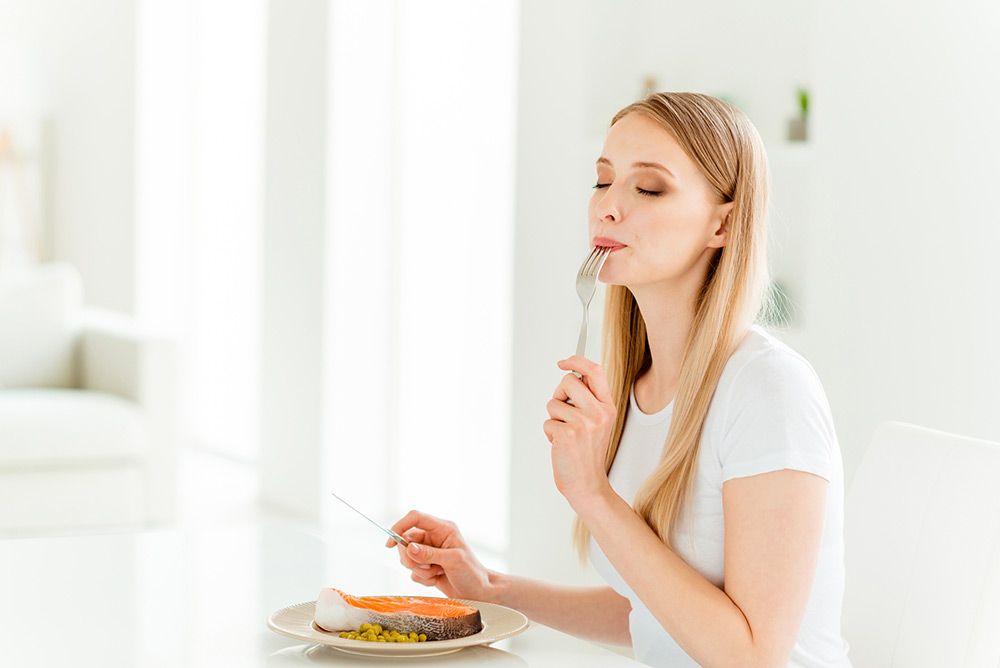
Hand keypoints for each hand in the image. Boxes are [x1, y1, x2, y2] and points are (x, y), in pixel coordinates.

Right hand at [385, 510, 494, 601]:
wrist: (479, 593)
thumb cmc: (472, 573)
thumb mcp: (453, 560)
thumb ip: (430, 554)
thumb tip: (410, 548)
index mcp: (443, 529)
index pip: (415, 518)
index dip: (400, 526)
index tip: (390, 543)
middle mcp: (434, 538)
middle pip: (406, 541)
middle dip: (411, 558)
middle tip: (426, 567)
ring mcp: (429, 552)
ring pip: (408, 558)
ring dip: (419, 570)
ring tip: (437, 573)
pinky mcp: (426, 566)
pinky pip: (413, 572)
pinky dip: (422, 578)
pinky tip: (437, 579)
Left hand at [542, 356, 616, 507]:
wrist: (588, 484)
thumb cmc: (588, 454)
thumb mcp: (598, 423)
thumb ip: (589, 400)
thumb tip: (571, 375)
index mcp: (607, 407)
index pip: (595, 371)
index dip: (577, 360)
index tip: (563, 362)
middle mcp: (598, 412)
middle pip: (568, 380)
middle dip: (559, 394)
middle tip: (562, 411)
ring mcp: (583, 423)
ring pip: (553, 403)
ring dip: (553, 419)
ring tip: (565, 434)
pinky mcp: (567, 434)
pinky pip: (547, 422)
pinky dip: (549, 434)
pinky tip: (561, 445)